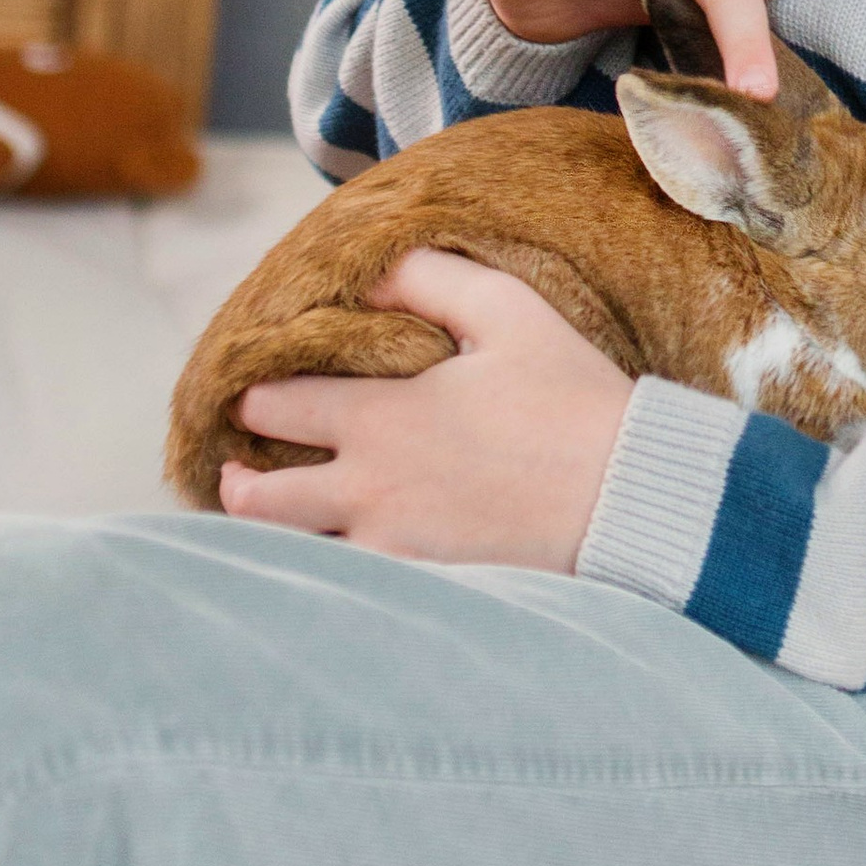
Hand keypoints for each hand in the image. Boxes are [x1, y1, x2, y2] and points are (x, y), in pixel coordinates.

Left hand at [217, 254, 631, 569]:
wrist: (629, 497)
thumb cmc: (571, 398)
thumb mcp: (507, 310)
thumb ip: (427, 278)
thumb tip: (367, 276)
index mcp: (380, 419)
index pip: (275, 406)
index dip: (251, 396)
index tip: (247, 392)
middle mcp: (369, 491)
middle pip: (259, 500)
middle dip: (237, 480)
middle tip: (236, 470)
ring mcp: (392, 550)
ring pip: (295, 554)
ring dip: (274, 533)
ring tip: (275, 521)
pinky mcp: (423, 590)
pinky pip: (347, 590)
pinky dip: (326, 574)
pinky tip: (335, 562)